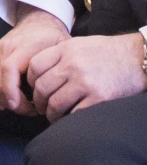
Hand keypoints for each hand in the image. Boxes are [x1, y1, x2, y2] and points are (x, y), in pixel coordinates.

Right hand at [0, 4, 70, 114]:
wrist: (37, 22)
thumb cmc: (52, 38)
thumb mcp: (62, 48)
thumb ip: (58, 66)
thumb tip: (57, 91)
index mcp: (22, 47)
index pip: (8, 68)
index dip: (10, 89)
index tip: (19, 106)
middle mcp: (4, 50)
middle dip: (11, 102)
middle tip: (31, 110)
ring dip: (2, 100)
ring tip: (21, 106)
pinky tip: (3, 103)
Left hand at [27, 32, 146, 122]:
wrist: (139, 59)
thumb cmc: (108, 52)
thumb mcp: (79, 45)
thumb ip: (59, 55)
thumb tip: (38, 73)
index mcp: (65, 50)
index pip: (34, 66)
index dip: (29, 81)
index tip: (33, 89)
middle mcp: (72, 65)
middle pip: (42, 87)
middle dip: (38, 101)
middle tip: (40, 107)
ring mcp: (86, 82)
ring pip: (55, 103)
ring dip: (51, 114)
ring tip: (53, 116)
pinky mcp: (100, 98)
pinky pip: (75, 113)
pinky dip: (69, 119)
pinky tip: (69, 120)